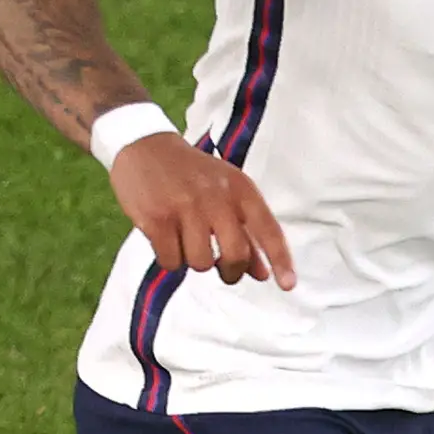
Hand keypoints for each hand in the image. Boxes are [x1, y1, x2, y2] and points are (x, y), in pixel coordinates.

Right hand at [110, 132, 296, 288]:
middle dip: (230, 272)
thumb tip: (262, 273)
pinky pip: (171, 261)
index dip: (280, 260)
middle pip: (235, 255)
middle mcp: (216, 197)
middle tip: (223, 270)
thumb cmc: (191, 175)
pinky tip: (166, 240)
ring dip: (194, 262)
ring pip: (200, 263)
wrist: (145, 147)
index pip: (267, 229)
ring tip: (187, 241)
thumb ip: (245, 232)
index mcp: (240, 189)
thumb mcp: (225, 193)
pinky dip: (170, 260)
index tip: (287, 285)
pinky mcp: (157, 219)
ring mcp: (185, 208)